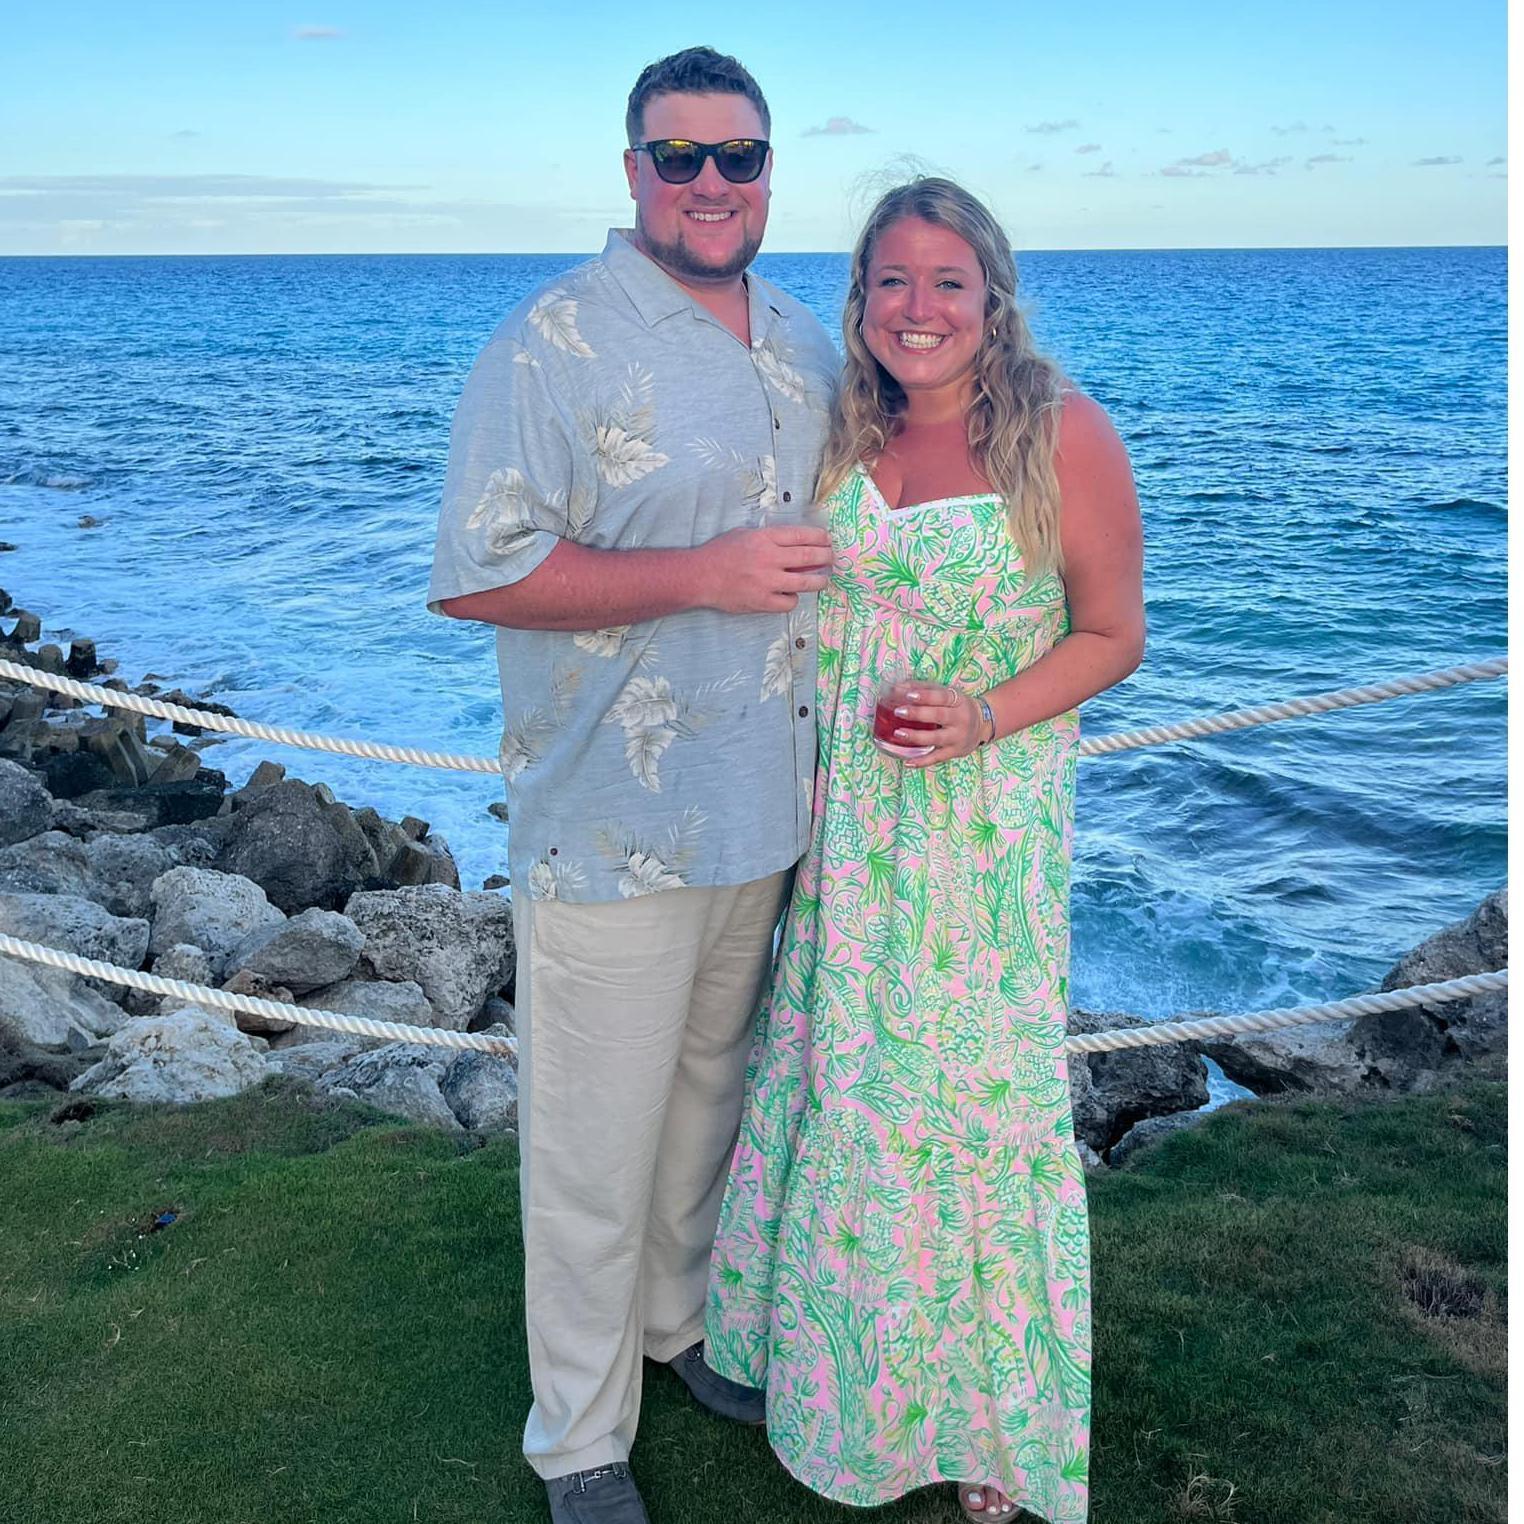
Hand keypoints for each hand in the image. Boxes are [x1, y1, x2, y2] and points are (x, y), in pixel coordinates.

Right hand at [694, 525, 832, 613]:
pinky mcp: (763, 601)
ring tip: (822, 579)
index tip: (828, 540)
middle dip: (826, 557)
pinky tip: (791, 594)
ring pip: (806, 582)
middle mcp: (769, 558)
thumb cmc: (721, 553)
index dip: (820, 537)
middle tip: (831, 559)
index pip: (802, 535)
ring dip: (819, 580)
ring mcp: (767, 581)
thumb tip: (798, 546)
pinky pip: (790, 602)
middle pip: (810, 556)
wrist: (700, 576)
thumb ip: (770, 539)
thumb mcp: (745, 535)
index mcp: (765, 538)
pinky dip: (793, 598)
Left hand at [877, 684, 986, 766]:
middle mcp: (960, 719)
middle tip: (899, 712)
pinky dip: (922, 761)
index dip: (926, 696)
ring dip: (916, 737)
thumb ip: (923, 689)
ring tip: (898, 733)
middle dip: (918, 714)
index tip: (909, 695)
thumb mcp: (946, 693)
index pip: (942, 697)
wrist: (982, 724)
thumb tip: (897, 688)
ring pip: (936, 738)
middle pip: (939, 716)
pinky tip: (908, 762)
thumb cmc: (957, 706)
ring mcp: (958, 737)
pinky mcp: (955, 752)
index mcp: (958, 701)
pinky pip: (937, 758)